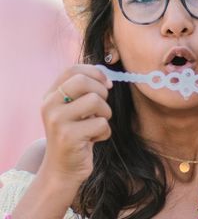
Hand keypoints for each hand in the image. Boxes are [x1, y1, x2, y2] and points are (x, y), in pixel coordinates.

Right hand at [40, 65, 112, 183]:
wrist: (63, 169)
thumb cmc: (76, 134)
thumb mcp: (75, 109)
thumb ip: (85, 90)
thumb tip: (107, 75)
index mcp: (50, 95)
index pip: (73, 70)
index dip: (95, 73)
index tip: (107, 84)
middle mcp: (49, 105)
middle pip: (83, 81)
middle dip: (101, 91)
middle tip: (101, 108)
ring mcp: (57, 121)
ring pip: (95, 100)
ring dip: (105, 113)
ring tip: (96, 125)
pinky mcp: (68, 137)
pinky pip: (101, 123)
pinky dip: (105, 132)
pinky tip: (93, 140)